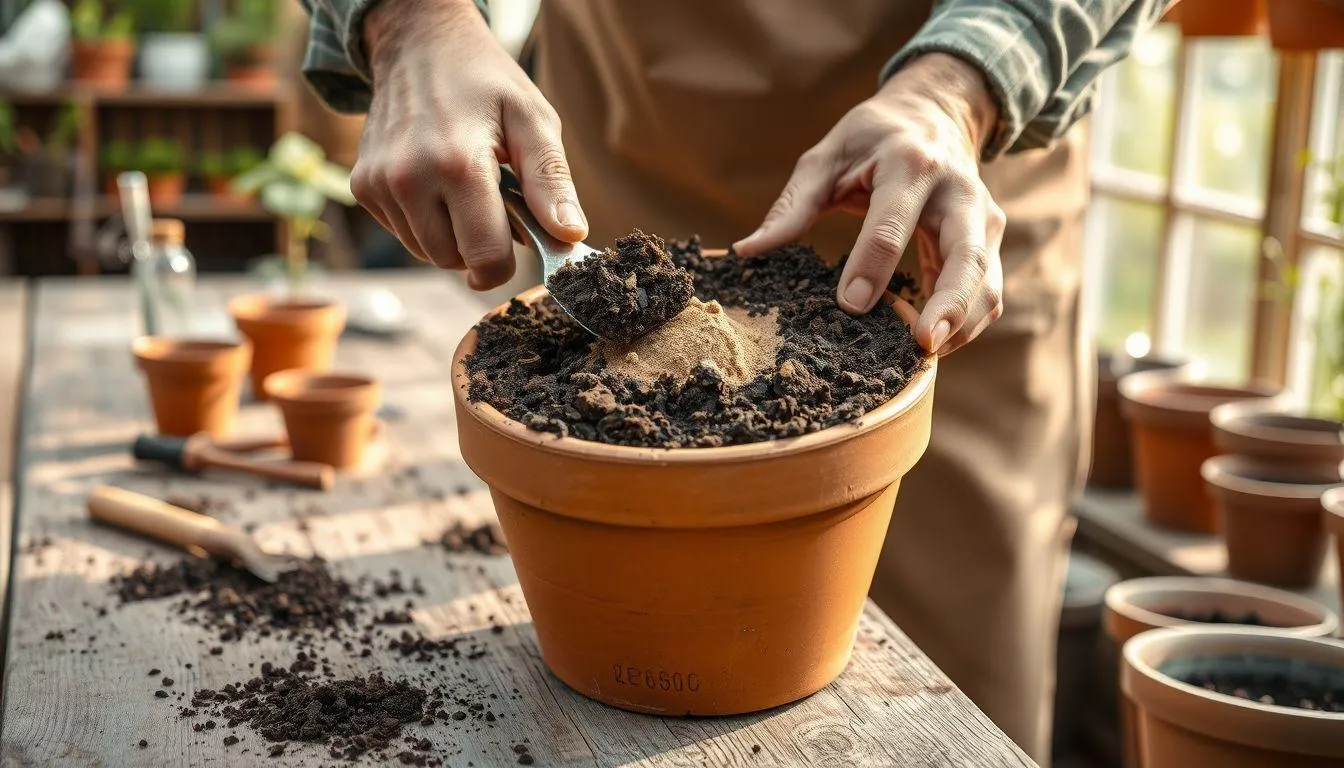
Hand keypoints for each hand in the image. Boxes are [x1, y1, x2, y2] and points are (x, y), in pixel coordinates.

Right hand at [354, 0, 586, 288]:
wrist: (419, 44)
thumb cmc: (485, 81)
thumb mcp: (533, 119)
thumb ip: (551, 181)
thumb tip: (570, 235)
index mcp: (457, 165)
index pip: (484, 257)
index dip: (507, 262)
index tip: (519, 240)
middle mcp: (408, 179)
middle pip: (453, 261)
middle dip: (480, 247)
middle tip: (495, 203)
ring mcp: (378, 184)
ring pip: (426, 253)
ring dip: (452, 237)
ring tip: (467, 188)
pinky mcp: (362, 186)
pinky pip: (403, 234)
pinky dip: (426, 223)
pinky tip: (438, 185)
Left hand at [734, 53, 1004, 355]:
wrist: (934, 111)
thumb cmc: (872, 138)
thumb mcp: (826, 158)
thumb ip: (792, 206)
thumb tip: (747, 252)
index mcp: (910, 164)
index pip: (892, 224)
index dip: (871, 268)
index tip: (850, 307)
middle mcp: (958, 191)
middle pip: (966, 255)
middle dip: (950, 305)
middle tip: (923, 346)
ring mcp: (982, 216)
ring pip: (987, 280)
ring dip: (964, 324)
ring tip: (926, 357)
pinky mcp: (988, 239)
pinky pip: (987, 289)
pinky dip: (966, 322)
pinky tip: (932, 343)